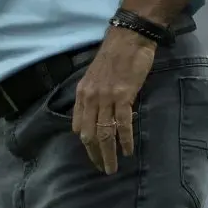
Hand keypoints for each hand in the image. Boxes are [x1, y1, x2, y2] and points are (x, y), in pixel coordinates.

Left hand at [71, 27, 155, 174]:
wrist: (128, 38)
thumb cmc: (113, 56)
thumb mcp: (94, 77)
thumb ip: (92, 96)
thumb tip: (94, 116)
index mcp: (82, 94)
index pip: (79, 126)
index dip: (86, 144)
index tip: (93, 154)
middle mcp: (90, 98)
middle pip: (89, 134)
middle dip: (95, 154)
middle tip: (103, 168)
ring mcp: (106, 97)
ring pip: (104, 133)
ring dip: (108, 153)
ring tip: (112, 168)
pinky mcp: (123, 96)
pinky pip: (122, 123)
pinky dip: (124, 140)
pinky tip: (127, 151)